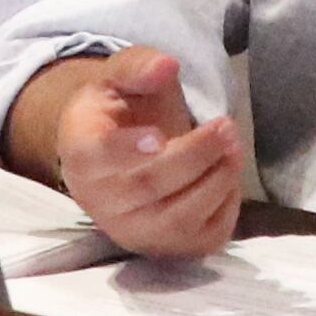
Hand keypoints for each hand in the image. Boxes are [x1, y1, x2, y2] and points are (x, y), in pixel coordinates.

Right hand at [6, 46, 243, 259]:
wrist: (115, 156)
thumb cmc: (118, 113)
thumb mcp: (119, 77)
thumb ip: (138, 66)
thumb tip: (165, 66)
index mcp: (81, 153)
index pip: (97, 158)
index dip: (126, 151)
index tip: (158, 137)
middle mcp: (100, 202)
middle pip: (148, 187)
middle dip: (195, 156)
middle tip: (226, 126)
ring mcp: (133, 232)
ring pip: (178, 218)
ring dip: (216, 181)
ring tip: (234, 147)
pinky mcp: (166, 248)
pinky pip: (202, 238)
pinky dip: (225, 206)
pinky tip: (227, 174)